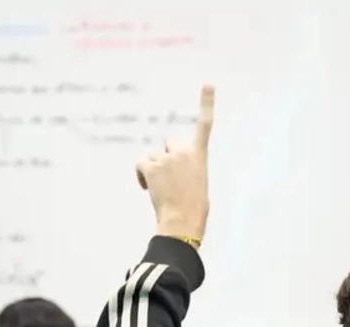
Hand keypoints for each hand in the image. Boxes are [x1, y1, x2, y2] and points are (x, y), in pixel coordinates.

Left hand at [136, 84, 215, 240]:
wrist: (183, 220)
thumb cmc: (194, 210)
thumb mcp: (197, 185)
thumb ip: (188, 171)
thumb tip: (173, 179)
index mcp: (200, 156)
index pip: (205, 125)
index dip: (206, 103)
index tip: (208, 84)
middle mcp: (183, 152)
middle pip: (169, 144)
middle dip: (167, 158)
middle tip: (169, 179)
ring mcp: (167, 158)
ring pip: (154, 157)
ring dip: (154, 170)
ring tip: (161, 189)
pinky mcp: (152, 166)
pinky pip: (141, 165)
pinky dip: (142, 175)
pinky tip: (148, 188)